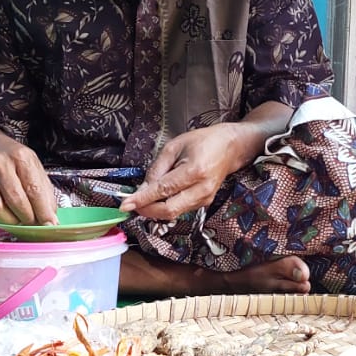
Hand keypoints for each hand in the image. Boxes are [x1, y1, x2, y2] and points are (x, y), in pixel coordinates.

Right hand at [0, 138, 57, 224]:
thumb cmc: (16, 162)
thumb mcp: (35, 169)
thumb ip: (44, 193)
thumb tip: (49, 219)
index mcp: (21, 157)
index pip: (34, 189)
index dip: (43, 211)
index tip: (49, 225)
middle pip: (15, 200)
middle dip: (27, 218)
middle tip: (32, 222)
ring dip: (9, 220)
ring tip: (16, 217)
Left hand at [121, 124, 240, 219]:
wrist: (229, 148)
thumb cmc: (203, 142)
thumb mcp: (174, 147)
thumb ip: (157, 169)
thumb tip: (142, 189)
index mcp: (194, 170)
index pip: (163, 190)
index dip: (142, 199)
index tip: (125, 205)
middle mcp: (202, 189)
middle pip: (169, 209)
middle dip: (147, 210)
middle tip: (132, 204)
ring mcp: (205, 199)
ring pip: (174, 213)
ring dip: (155, 209)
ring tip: (144, 199)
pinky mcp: (205, 203)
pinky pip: (180, 210)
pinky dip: (165, 206)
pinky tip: (159, 198)